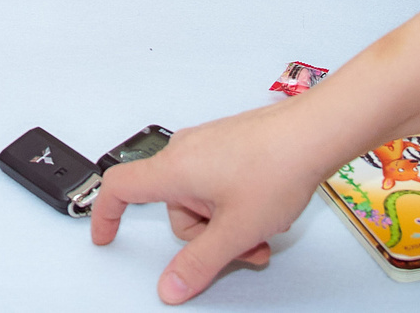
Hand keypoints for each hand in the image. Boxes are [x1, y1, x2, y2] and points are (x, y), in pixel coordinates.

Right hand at [90, 104, 317, 303]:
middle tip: (239, 245)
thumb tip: (170, 286)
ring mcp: (208, 146)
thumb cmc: (276, 166)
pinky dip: (234, 204)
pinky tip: (263, 208)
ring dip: (226, 223)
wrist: (314, 132)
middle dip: (204, 236)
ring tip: (260, 228)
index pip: (119, 188)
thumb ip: (199, 263)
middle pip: (173, 208)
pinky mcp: (228, 145)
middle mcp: (184, 151)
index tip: (105, 236)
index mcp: (173, 168)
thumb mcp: (235, 230)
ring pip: (200, 200)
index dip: (106, 215)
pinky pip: (216, 184)